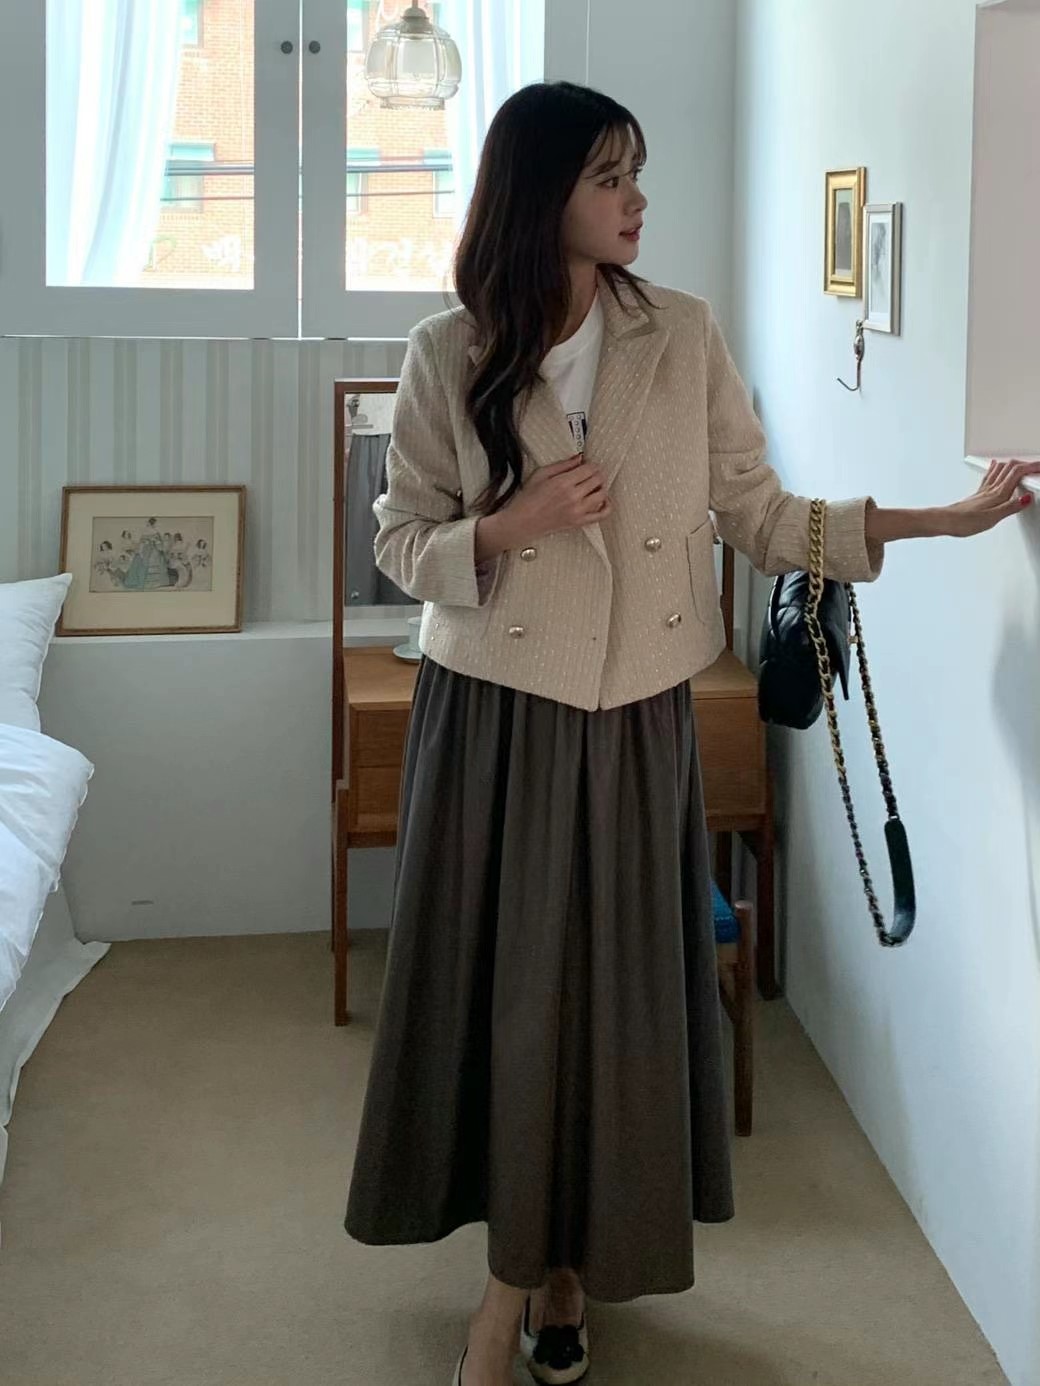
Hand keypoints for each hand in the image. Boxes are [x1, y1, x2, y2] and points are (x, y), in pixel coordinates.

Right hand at [497, 454, 612, 546]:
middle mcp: (573, 497)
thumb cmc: (528, 498)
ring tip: (594, 485)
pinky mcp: (579, 522)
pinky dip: (607, 506)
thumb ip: (563, 465)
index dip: (591, 464)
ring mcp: (578, 511)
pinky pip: (601, 515)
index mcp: (563, 482)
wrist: (523, 521)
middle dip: (596, 473)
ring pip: (602, 494)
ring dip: (601, 487)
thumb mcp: (541, 474)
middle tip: (590, 473)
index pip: (589, 469)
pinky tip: (603, 500)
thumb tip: (579, 458)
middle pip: (598, 479)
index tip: (586, 464)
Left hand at [940, 459, 1039, 536]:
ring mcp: (984, 490)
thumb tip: (1027, 498)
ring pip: (1001, 469)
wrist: (945, 521)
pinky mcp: (978, 494)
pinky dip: (997, 468)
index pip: (1018, 472)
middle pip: (1011, 467)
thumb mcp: (993, 518)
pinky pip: (990, 476)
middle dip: (1026, 463)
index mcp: (998, 493)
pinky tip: (995, 464)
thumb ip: (1011, 507)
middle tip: (1036, 466)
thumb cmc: (965, 521)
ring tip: (1023, 463)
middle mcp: (991, 488)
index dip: (1032, 467)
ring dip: (1014, 464)